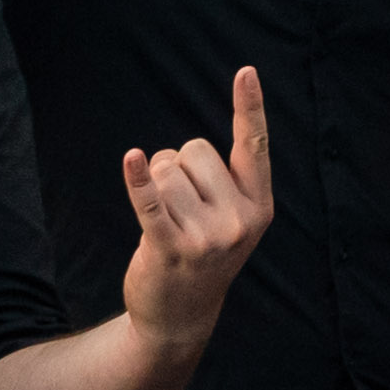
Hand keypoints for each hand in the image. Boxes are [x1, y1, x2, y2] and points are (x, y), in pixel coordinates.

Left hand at [117, 67, 272, 352]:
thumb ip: (224, 184)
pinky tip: (131, 160)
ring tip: (165, 223)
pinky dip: (138, 181)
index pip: (254, 146)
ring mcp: (206, 238)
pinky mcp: (170, 249)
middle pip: (194, 150)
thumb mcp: (230, 222)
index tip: (246, 71)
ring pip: (166, 171)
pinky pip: (151, 202)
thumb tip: (184, 152)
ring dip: (154, 187)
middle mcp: (238, 221)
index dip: (249, 106)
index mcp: (259, 207)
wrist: (180, 318)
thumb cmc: (203, 255)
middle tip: (181, 209)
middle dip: (178, 168)